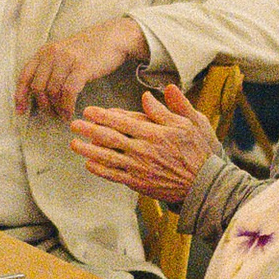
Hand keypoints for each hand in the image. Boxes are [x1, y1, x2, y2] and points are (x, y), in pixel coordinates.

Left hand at [15, 15, 145, 119]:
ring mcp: (66, 59)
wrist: (113, 36)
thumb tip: (39, 93)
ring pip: (52, 92)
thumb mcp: (63, 53)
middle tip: (51, 115)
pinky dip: (67, 106)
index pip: (24, 75)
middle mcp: (52, 54)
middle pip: (38, 87)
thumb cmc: (89, 49)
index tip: (20, 111)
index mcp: (45, 51)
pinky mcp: (81, 67)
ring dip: (56, 109)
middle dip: (42, 105)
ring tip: (63, 115)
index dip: (20, 95)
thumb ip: (50, 67)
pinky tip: (69, 113)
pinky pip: (68, 92)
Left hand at [70, 90, 213, 203]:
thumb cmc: (199, 151)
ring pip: (108, 158)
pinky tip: (89, 164)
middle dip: (89, 130)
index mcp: (155, 133)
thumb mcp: (192, 122)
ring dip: (88, 150)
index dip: (103, 115)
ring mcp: (139, 168)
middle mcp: (144, 150)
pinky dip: (100, 170)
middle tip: (74, 124)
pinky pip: (115, 176)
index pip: (123, 121)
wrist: (204, 184)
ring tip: (74, 144)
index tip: (88, 110)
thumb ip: (171, 107)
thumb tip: (149, 95)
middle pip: (110, 138)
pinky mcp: (139, 183)